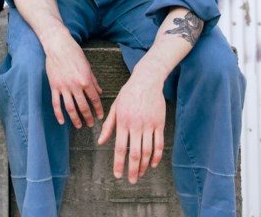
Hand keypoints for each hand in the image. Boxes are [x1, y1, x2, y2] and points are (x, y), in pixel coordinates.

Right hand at [44, 33, 103, 127]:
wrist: (58, 46)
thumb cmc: (75, 54)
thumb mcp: (88, 66)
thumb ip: (94, 81)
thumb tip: (100, 92)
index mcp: (86, 80)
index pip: (94, 99)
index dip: (98, 109)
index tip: (100, 116)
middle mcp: (75, 86)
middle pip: (83, 106)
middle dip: (88, 117)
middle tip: (91, 125)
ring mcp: (64, 87)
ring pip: (70, 108)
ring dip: (75, 119)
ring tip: (79, 125)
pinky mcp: (54, 86)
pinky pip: (56, 103)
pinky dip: (59, 114)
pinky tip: (62, 121)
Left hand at [97, 67, 165, 183]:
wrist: (147, 80)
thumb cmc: (128, 93)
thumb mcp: (115, 107)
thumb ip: (108, 125)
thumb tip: (100, 142)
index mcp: (122, 122)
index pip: (119, 148)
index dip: (119, 163)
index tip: (118, 175)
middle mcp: (135, 125)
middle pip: (135, 153)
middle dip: (133, 170)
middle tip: (131, 181)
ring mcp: (149, 125)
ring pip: (147, 151)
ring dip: (144, 165)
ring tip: (141, 174)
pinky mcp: (159, 124)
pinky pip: (159, 143)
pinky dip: (157, 156)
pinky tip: (153, 164)